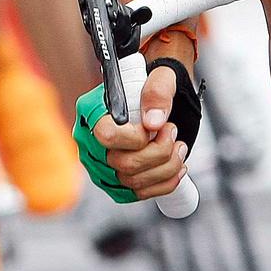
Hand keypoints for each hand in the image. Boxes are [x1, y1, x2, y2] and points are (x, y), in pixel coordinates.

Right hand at [73, 61, 188, 202]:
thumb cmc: (156, 86)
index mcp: (91, 111)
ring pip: (133, 182)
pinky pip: (139, 193)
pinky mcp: (118, 181)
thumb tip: (153, 122)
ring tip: (178, 147)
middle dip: (159, 152)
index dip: (135, 138)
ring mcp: (103, 164)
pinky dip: (165, 183)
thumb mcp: (162, 77)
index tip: (154, 126)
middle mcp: (91, 141)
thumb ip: (157, 92)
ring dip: (167, 167)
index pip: (105, 136)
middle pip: (123, 164)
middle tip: (172, 132)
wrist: (163, 99)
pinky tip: (177, 167)